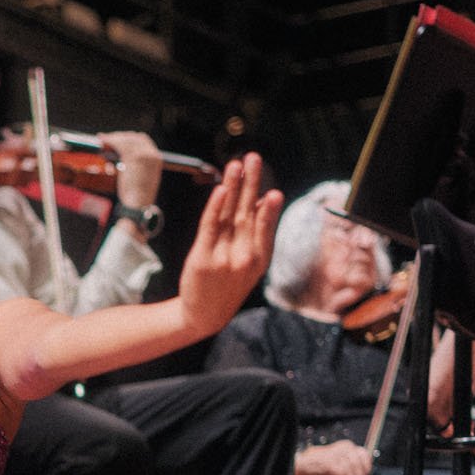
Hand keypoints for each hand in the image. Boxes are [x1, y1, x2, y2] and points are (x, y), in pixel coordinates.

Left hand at [100, 130, 162, 209]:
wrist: (138, 206)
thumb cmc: (136, 198)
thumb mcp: (141, 179)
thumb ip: (136, 167)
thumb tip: (121, 161)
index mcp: (157, 159)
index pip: (143, 140)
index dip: (130, 138)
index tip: (119, 139)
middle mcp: (152, 154)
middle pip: (135, 137)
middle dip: (121, 136)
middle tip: (108, 139)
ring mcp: (143, 155)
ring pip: (126, 140)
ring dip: (113, 138)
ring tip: (102, 140)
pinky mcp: (132, 158)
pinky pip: (119, 144)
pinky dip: (110, 141)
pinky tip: (102, 142)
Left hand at [176, 154, 282, 342]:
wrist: (202, 316)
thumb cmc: (227, 287)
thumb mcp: (250, 266)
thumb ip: (259, 235)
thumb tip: (265, 202)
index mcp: (259, 260)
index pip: (263, 226)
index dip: (268, 208)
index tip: (273, 191)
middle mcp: (243, 257)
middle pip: (248, 214)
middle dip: (251, 184)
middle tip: (254, 159)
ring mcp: (222, 258)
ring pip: (229, 215)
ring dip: (234, 186)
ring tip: (237, 164)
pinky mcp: (202, 258)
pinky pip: (210, 227)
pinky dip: (215, 207)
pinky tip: (220, 190)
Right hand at [295, 438, 373, 474]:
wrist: (304, 463)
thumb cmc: (321, 463)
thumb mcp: (339, 460)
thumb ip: (350, 465)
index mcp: (347, 445)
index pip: (364, 454)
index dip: (367, 467)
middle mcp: (344, 448)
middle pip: (358, 464)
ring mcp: (337, 455)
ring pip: (351, 471)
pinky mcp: (331, 463)